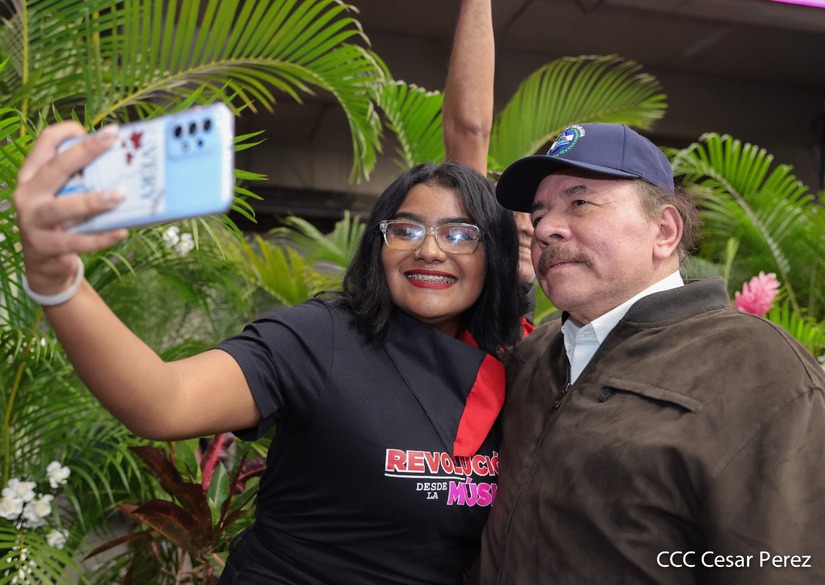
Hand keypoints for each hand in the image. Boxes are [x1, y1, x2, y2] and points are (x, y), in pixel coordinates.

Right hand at [14, 122, 127, 295]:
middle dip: (84, 151)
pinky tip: (121, 231)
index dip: (68, 132)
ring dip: (92, 201)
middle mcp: (28, 194)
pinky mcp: (45, 246)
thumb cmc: (62, 222)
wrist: (45, 265)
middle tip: (111, 140)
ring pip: (62, 208)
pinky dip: (101, 237)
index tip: (102, 131)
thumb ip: (82, 179)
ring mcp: (33, 221)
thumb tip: (122, 160)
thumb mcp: (64, 195)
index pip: (44, 143)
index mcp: (32, 176)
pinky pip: (77, 241)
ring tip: (120, 195)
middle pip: (55, 168)